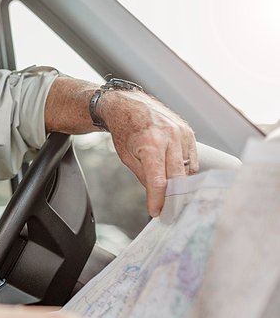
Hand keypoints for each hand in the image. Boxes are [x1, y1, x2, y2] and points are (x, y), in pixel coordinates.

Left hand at [100, 90, 197, 215]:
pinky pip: (192, 159)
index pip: (158, 180)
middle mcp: (170, 138)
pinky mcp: (189, 133)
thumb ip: (144, 176)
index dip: (158, 199)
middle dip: (173, 197)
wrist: (128, 105)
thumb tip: (158, 197)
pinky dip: (185, 170)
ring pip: (188, 169)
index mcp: (151, 144)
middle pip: (178, 177)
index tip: (157, 213)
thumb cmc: (125, 130)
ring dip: (181, 184)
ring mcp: (182, 134)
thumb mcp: (127, 157)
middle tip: (169, 210)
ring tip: (172, 195)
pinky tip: (177, 175)